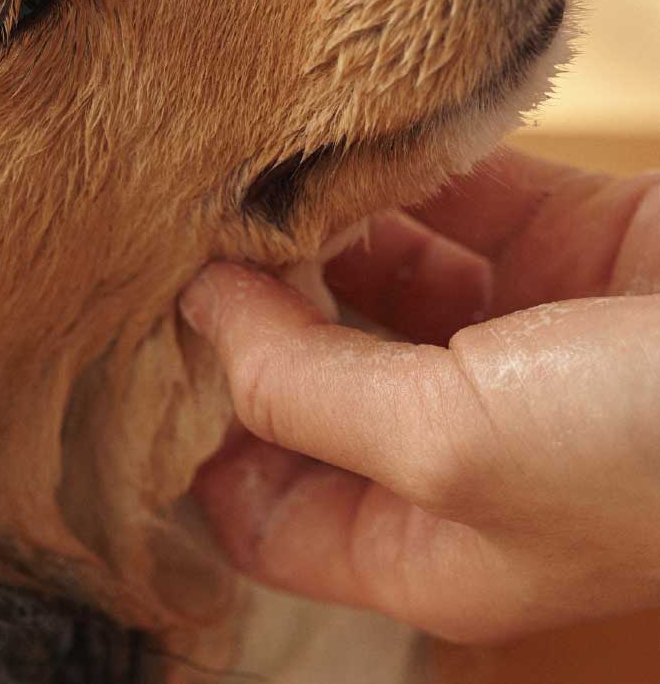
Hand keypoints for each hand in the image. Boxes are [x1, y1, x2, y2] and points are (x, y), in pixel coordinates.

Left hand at [180, 149, 659, 642]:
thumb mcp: (452, 445)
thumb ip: (305, 389)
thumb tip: (201, 313)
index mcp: (426, 546)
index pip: (260, 509)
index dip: (188, 439)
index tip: (125, 347)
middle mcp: (456, 450)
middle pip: (300, 386)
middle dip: (234, 320)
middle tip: (156, 241)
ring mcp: (508, 345)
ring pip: (364, 286)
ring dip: (300, 235)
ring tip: (221, 181)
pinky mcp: (559, 250)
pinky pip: (443, 208)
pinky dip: (388, 177)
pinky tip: (323, 137)